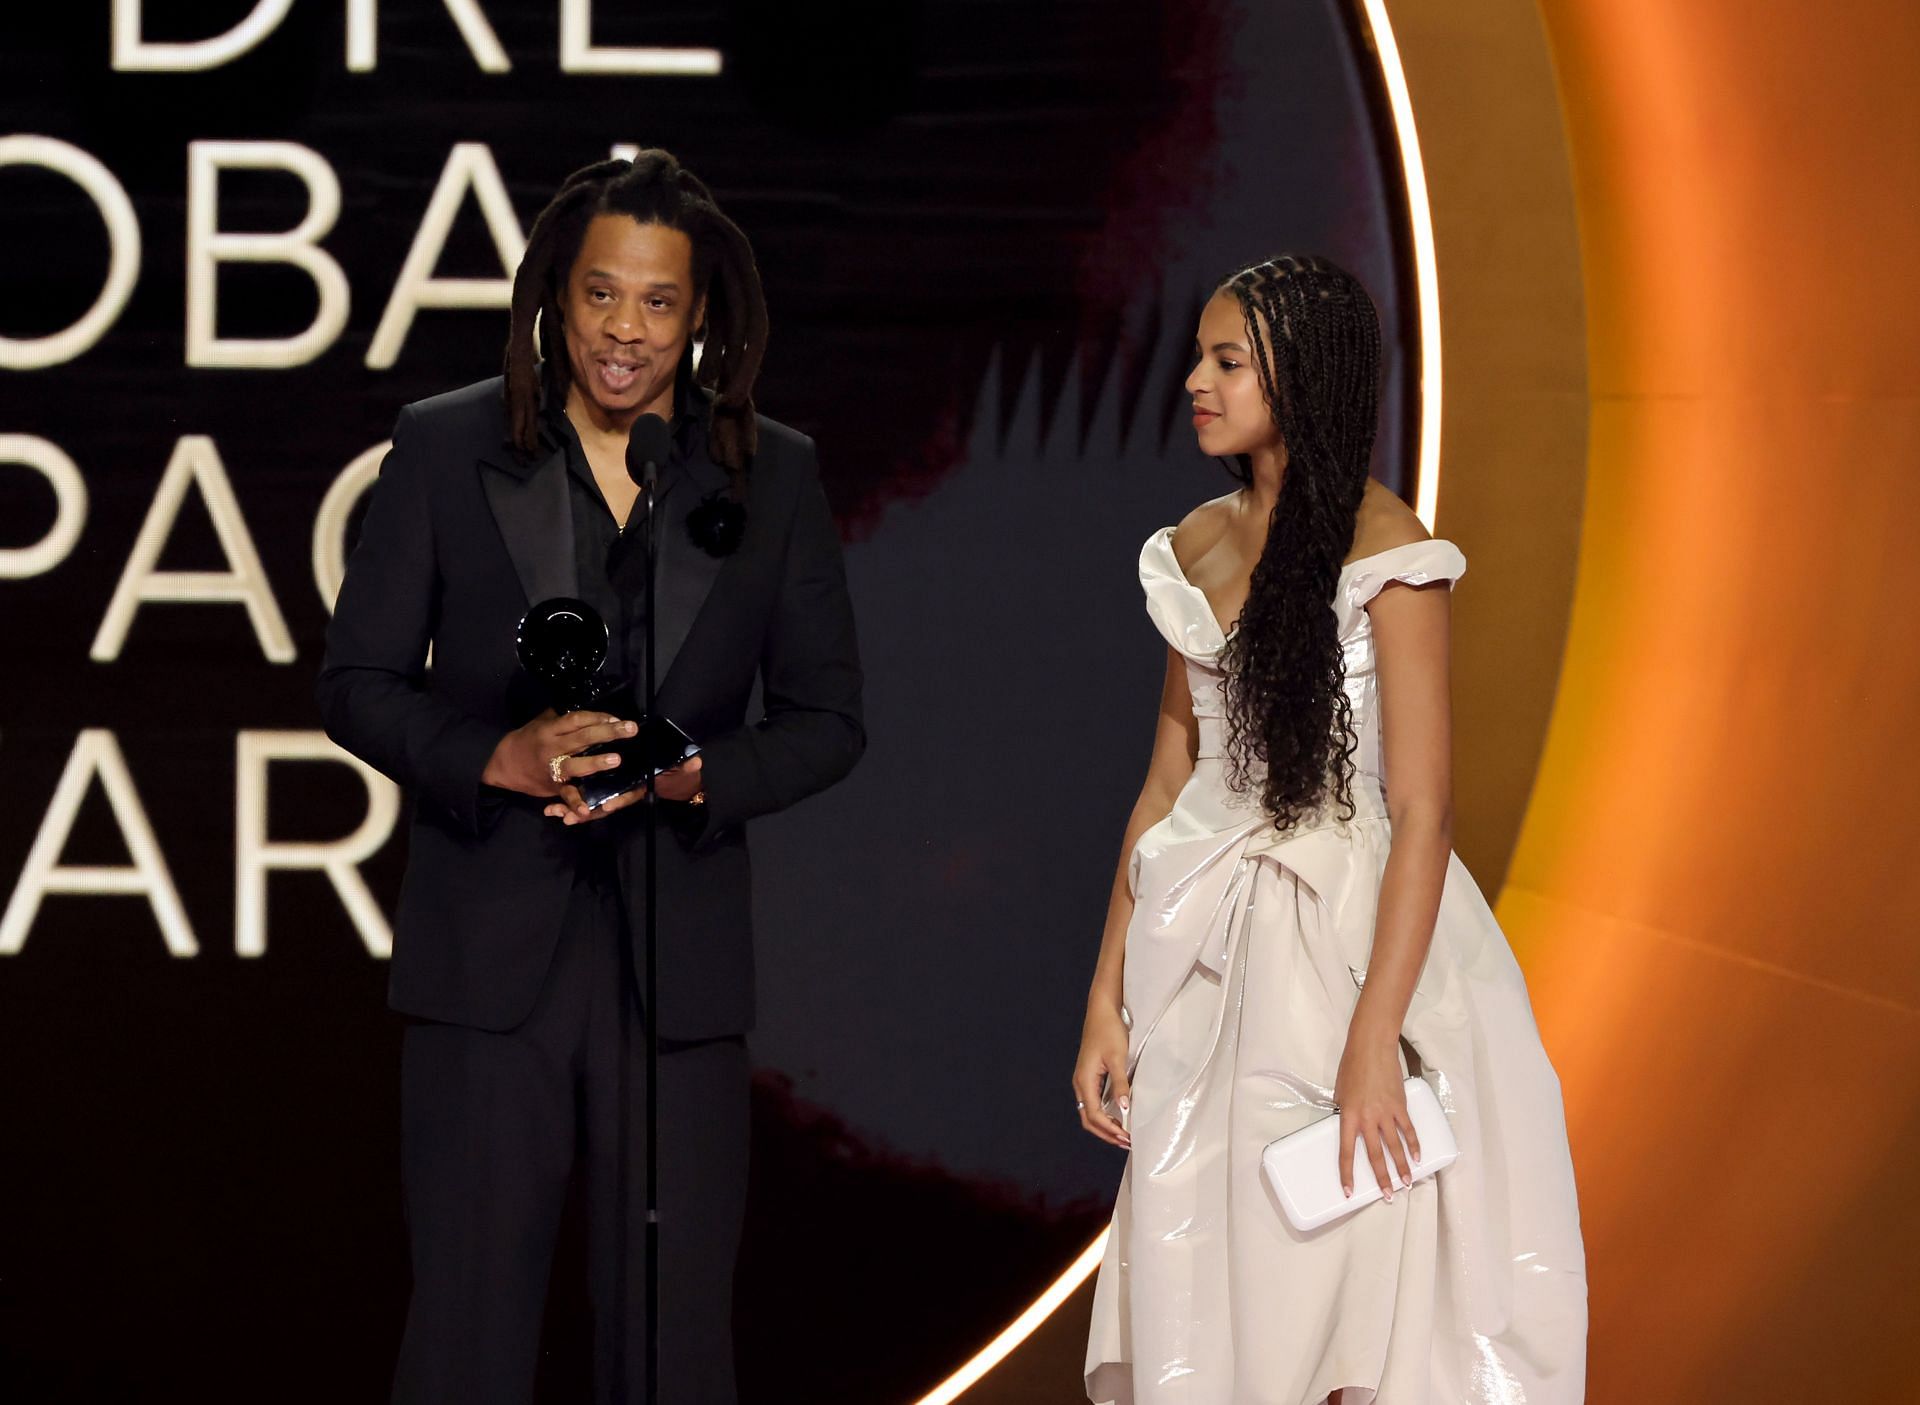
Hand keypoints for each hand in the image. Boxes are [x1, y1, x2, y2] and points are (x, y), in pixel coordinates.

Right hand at [483, 709, 636, 797]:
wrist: (503, 765)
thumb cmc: (527, 740)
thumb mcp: (540, 723)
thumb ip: (561, 717)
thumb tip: (586, 705)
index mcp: (551, 730)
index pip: (577, 720)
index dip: (598, 717)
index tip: (618, 717)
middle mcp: (552, 748)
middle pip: (582, 738)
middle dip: (608, 733)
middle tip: (631, 729)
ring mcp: (552, 768)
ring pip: (575, 765)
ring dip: (595, 763)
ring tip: (616, 759)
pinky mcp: (552, 787)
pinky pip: (565, 795)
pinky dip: (575, 803)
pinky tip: (587, 810)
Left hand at [543, 755, 704, 825]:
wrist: (674, 776)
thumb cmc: (676, 772)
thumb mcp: (683, 770)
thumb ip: (686, 768)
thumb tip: (695, 763)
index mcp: (639, 789)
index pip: (628, 797)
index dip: (617, 802)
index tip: (606, 807)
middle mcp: (622, 793)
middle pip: (601, 805)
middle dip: (584, 811)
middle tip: (566, 817)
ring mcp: (611, 792)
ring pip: (588, 805)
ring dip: (570, 808)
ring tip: (552, 813)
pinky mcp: (602, 788)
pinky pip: (583, 798)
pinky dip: (567, 803)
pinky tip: (551, 808)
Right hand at [1073, 1000, 1131, 1149]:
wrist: (1102, 1011)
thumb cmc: (1109, 1031)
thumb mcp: (1117, 1058)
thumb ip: (1120, 1084)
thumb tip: (1123, 1109)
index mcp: (1084, 1080)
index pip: (1094, 1115)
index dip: (1110, 1130)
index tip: (1127, 1137)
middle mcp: (1080, 1083)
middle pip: (1088, 1119)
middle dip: (1106, 1133)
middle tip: (1126, 1142)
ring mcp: (1084, 1080)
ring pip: (1090, 1112)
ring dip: (1105, 1126)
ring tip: (1123, 1134)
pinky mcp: (1090, 1076)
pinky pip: (1094, 1102)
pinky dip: (1105, 1114)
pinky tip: (1118, 1116)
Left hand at [1333, 1031, 1420, 1200]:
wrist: (1372, 1048)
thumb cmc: (1352, 1067)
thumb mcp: (1340, 1092)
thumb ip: (1344, 1112)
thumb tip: (1347, 1124)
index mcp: (1348, 1116)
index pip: (1346, 1152)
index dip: (1347, 1173)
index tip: (1348, 1191)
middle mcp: (1367, 1119)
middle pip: (1374, 1155)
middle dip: (1381, 1178)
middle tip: (1387, 1196)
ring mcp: (1386, 1113)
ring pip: (1395, 1147)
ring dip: (1401, 1167)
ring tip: (1406, 1184)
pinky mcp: (1400, 1106)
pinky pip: (1408, 1130)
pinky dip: (1414, 1145)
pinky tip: (1417, 1158)